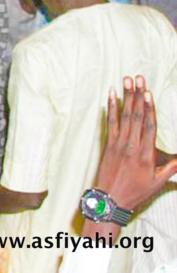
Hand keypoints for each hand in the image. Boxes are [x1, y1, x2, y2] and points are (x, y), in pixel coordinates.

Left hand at [94, 76, 176, 210]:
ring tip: (127, 81)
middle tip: (138, 78)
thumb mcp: (158, 181)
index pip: (148, 126)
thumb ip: (173, 166)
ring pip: (123, 116)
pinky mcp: (107, 144)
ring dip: (125, 97)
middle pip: (136, 116)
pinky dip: (111, 108)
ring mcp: (118, 143)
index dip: (148, 108)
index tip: (148, 92)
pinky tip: (111, 95)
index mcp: (145, 154)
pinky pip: (110, 122)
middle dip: (137, 96)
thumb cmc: (136, 191)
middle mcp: (131, 145)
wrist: (110, 199)